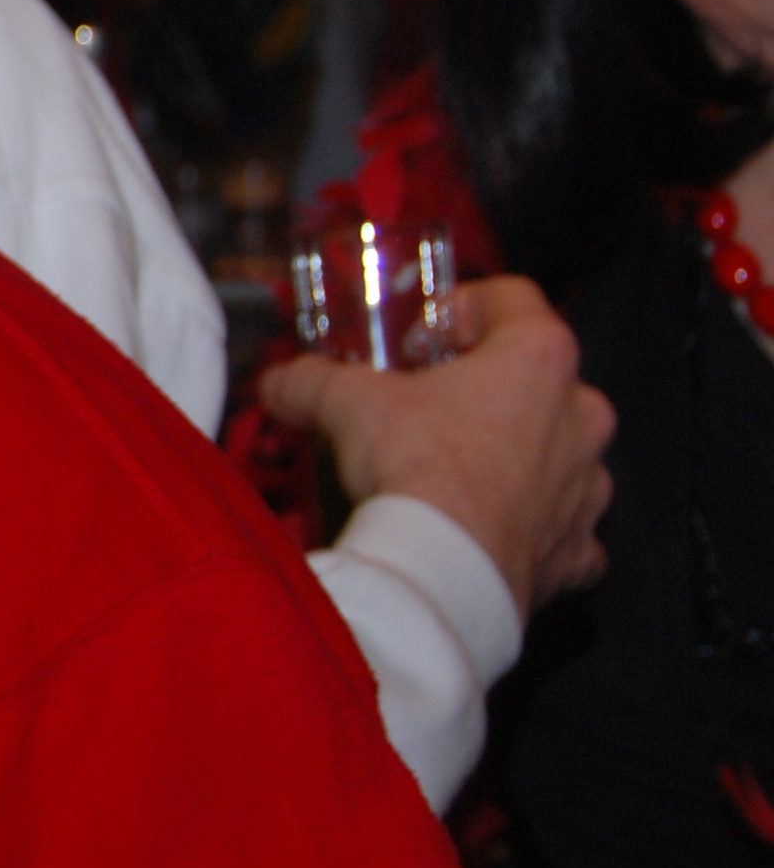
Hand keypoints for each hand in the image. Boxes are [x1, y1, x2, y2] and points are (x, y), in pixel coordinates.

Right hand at [261, 275, 613, 618]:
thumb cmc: (417, 466)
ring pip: (558, 456)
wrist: (442, 568)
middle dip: (489, 389)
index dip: (464, 308)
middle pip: (540, 379)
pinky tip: (488, 531)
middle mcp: (580, 414)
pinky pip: (563, 527)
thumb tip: (279, 382)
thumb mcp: (346, 402)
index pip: (514, 299)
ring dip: (516, 458)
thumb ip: (312, 380)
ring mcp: (587, 483)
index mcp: (539, 358)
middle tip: (432, 407)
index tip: (427, 337)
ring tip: (454, 475)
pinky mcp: (578, 545)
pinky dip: (531, 527)